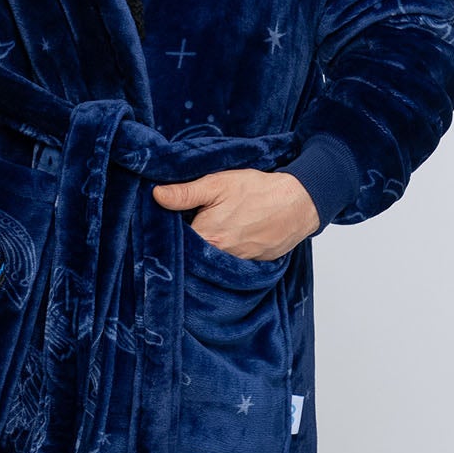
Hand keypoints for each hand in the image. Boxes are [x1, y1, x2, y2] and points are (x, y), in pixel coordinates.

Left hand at [149, 169, 318, 261]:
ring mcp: (236, 266)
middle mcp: (219, 258)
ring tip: (204, 236)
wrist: (298, 202)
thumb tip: (156, 196)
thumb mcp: (218, 183)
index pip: (174, 244)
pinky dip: (221, 259)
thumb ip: (185, 192)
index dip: (166, 236)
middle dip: (183, 247)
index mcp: (207, 237)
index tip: (161, 227)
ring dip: (202, 254)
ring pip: (208, 264)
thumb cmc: (258, 191)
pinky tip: (223, 244)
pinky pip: (227, 268)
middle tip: (183, 229)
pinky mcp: (250, 269)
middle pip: (190, 257)